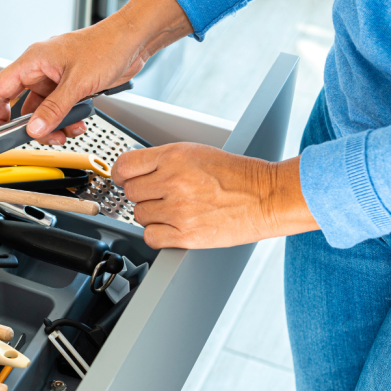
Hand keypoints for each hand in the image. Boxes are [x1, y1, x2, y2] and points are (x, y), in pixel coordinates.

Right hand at [0, 0, 191, 144]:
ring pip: (40, 111)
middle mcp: (40, 70)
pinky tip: (77, 123)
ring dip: (50, 126)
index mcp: (33, 61)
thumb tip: (34, 128)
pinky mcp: (69, 87)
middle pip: (17, 104)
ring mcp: (54, 79)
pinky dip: (64, 121)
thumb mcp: (77, 83)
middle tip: (23, 141)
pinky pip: (57, 110)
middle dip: (23, 126)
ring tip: (64, 132)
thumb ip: (54, 109)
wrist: (133, 41)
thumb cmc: (107, 45)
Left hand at [113, 143, 318, 248]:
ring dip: (153, 214)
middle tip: (162, 195)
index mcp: (174, 156)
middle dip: (143, 194)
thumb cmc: (238, 176)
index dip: (122, 174)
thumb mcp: (197, 153)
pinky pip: (150, 237)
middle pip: (130, 192)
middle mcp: (173, 181)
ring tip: (176, 209)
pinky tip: (173, 227)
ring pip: (139, 215)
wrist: (268, 197)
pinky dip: (158, 234)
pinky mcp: (186, 235)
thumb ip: (164, 160)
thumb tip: (134, 172)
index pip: (125, 166)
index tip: (125, 179)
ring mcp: (178, 209)